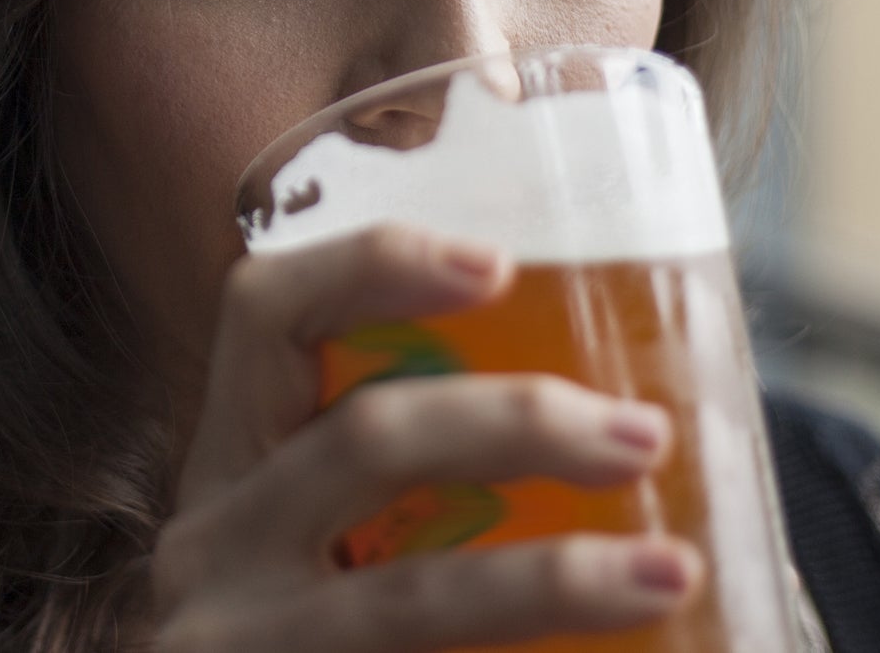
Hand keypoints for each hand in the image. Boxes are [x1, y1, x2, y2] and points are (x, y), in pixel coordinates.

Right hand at [150, 225, 703, 650]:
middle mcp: (213, 546)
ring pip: (410, 598)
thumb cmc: (290, 642)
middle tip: (639, 434)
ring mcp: (235, 645)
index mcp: (227, 468)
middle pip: (362, 438)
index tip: (495, 265)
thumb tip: (592, 432)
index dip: (370, 268)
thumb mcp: (295, 556)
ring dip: (552, 580)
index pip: (266, 316)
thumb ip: (393, 495)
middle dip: (514, 423)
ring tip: (666, 569)